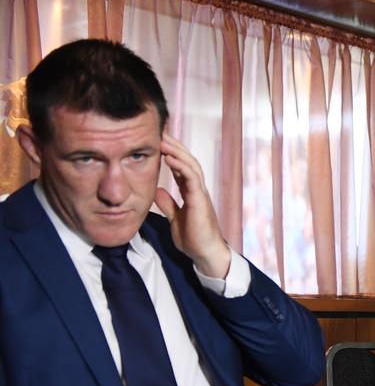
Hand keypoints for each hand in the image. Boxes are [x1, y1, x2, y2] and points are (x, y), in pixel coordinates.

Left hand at [154, 133, 231, 278]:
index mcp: (192, 192)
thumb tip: (158, 190)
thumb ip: (169, 204)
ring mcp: (201, 194)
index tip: (158, 141)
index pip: (182, 167)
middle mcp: (198, 189)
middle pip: (188, 161)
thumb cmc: (194, 239)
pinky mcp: (200, 201)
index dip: (171, 153)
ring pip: (191, 165)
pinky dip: (182, 167)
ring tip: (163, 139)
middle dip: (174, 145)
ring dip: (177, 151)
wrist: (206, 254)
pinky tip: (171, 158)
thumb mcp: (175, 219)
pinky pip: (192, 179)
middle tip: (160, 131)